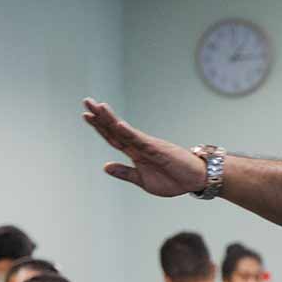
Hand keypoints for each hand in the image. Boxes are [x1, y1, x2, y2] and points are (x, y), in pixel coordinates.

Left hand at [82, 99, 206, 196]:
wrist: (196, 180)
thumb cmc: (173, 180)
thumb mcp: (142, 180)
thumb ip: (125, 173)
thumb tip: (105, 166)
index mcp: (135, 153)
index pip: (113, 137)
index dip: (99, 127)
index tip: (86, 115)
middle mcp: (140, 145)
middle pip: (116, 129)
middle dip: (101, 116)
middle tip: (87, 101)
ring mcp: (148, 146)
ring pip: (126, 131)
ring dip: (112, 119)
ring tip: (99, 106)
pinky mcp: (158, 149)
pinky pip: (141, 141)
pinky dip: (129, 133)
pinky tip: (118, 125)